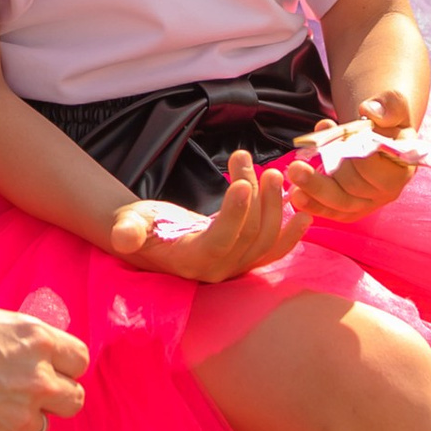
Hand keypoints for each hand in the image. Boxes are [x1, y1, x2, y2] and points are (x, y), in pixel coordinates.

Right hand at [0, 302, 89, 430]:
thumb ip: (10, 337)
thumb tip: (19, 348)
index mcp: (34, 340)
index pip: (79, 359)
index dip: (64, 363)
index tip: (49, 366)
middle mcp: (36, 381)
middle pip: (74, 400)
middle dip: (55, 397)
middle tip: (24, 392)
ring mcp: (17, 420)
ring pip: (37, 428)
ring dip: (17, 420)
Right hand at [107, 148, 301, 279]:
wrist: (149, 239)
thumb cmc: (138, 227)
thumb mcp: (129, 224)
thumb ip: (128, 230)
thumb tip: (124, 236)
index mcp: (190, 262)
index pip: (220, 242)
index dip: (234, 214)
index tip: (242, 181)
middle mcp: (217, 271)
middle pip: (248, 235)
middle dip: (254, 194)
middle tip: (246, 160)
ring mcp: (235, 267)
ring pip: (265, 239)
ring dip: (273, 203)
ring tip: (269, 170)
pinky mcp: (245, 259)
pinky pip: (273, 251)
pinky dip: (291, 234)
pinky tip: (306, 214)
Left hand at [286, 94, 418, 225]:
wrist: (381, 133)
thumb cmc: (389, 121)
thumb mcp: (395, 106)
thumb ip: (389, 105)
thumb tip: (370, 111)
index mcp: (401, 168)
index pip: (376, 169)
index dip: (353, 155)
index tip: (337, 139)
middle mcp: (387, 192)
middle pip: (353, 188)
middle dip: (324, 175)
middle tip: (297, 165)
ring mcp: (368, 203)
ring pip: (339, 204)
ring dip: (313, 190)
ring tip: (293, 175)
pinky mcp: (350, 208)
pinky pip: (332, 212)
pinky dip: (312, 204)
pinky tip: (295, 194)